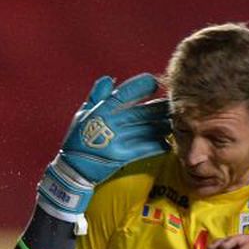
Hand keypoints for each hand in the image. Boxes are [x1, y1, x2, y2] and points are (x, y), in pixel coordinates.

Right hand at [38, 73, 170, 221]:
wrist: (74, 169)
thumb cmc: (77, 139)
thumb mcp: (82, 114)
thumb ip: (97, 96)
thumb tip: (109, 79)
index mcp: (101, 111)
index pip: (125, 93)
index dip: (142, 85)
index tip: (154, 82)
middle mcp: (111, 124)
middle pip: (143, 111)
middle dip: (161, 106)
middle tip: (173, 102)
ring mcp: (118, 140)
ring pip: (149, 128)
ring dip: (164, 124)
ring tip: (174, 120)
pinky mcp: (124, 156)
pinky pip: (148, 148)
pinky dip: (160, 144)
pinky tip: (167, 141)